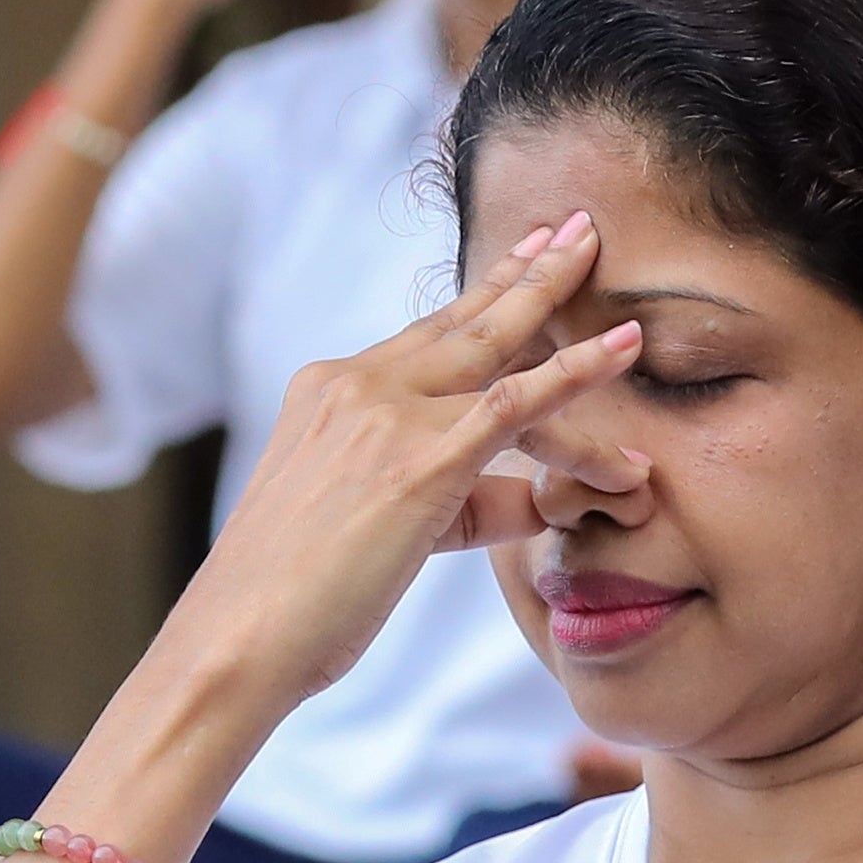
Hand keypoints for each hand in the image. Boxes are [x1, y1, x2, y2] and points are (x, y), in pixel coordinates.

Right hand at [137, 204, 641, 741]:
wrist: (241, 637)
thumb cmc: (297, 601)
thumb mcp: (377, 528)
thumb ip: (467, 501)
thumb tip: (543, 498)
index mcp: (327, 391)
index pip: (425, 335)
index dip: (482, 293)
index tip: (524, 255)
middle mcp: (353, 385)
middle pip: (461, 318)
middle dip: (526, 268)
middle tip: (576, 225)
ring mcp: (386, 417)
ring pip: (496, 350)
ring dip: (553, 292)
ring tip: (597, 249)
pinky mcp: (420, 461)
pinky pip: (517, 403)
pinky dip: (576, 370)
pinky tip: (622, 346)